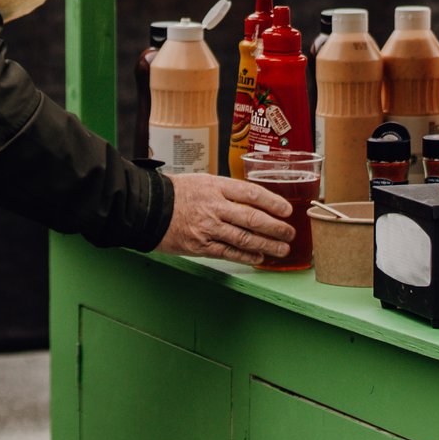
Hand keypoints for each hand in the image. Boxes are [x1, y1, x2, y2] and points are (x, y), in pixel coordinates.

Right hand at [154, 172, 295, 265]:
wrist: (148, 208)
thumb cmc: (176, 193)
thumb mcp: (204, 182)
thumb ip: (227, 191)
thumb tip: (253, 201)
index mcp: (217, 186)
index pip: (252, 193)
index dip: (273, 202)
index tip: (287, 210)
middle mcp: (215, 207)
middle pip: (253, 218)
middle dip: (276, 228)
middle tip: (290, 233)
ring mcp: (208, 228)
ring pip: (245, 239)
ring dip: (267, 245)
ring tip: (282, 249)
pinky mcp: (201, 246)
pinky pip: (229, 253)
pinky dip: (246, 257)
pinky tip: (259, 257)